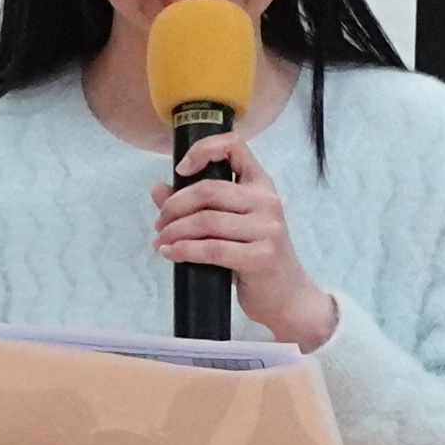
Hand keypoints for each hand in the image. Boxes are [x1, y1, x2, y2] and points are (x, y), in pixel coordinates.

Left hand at [152, 137, 337, 348]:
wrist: (286, 297)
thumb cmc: (254, 258)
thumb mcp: (229, 227)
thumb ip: (196, 206)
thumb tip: (157, 190)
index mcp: (260, 185)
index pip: (234, 147)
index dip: (203, 150)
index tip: (181, 170)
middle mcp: (267, 202)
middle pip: (208, 190)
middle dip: (174, 206)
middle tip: (159, 224)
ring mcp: (267, 229)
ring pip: (206, 221)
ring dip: (174, 231)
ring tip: (161, 241)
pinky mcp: (261, 257)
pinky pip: (212, 249)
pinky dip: (184, 250)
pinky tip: (171, 254)